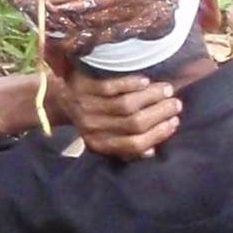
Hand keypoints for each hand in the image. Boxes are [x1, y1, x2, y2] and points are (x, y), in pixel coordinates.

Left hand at [55, 69, 183, 159]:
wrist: (57, 97)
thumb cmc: (92, 117)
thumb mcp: (105, 136)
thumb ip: (126, 145)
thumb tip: (152, 151)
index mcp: (99, 143)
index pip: (134, 144)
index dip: (158, 134)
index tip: (174, 122)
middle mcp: (91, 127)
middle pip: (134, 123)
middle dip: (160, 113)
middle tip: (175, 104)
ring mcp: (85, 106)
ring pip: (126, 104)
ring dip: (151, 96)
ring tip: (166, 90)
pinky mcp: (81, 87)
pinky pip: (112, 86)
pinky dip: (132, 84)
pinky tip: (145, 81)